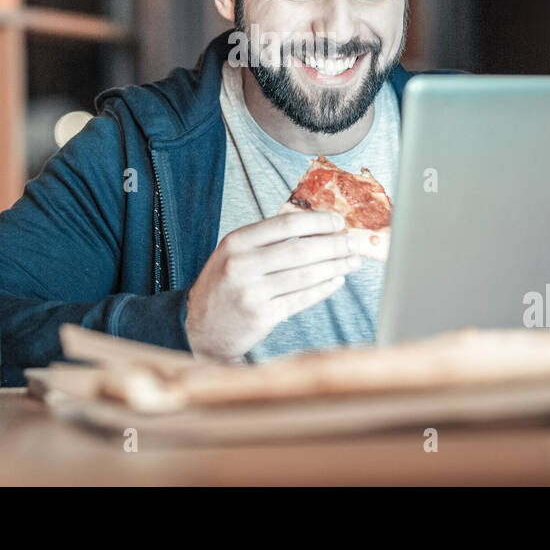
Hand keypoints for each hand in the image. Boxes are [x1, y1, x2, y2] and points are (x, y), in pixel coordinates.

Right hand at [185, 210, 362, 361]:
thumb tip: (315, 228)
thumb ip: (266, 241)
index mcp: (236, 242)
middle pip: (300, 250)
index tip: (338, 222)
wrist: (197, 328)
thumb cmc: (222, 286)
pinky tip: (336, 280)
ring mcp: (251, 292)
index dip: (317, 222)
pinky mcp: (261, 316)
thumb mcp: (233, 254)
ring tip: (352, 261)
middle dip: (334, 245)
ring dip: (335, 267)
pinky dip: (323, 289)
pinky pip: (301, 299)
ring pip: (305, 275)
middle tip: (353, 243)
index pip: (286, 224)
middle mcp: (242, 264)